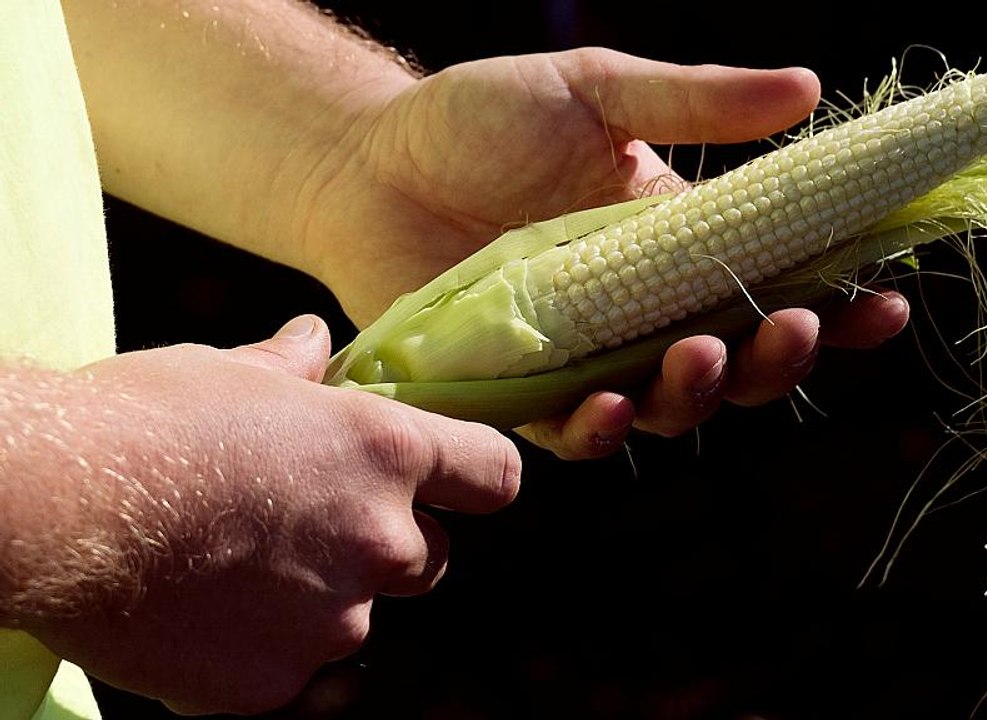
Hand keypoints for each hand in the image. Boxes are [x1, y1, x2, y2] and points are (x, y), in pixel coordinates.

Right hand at [19, 316, 518, 714]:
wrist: (50, 508)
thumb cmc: (142, 424)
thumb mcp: (230, 374)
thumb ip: (294, 370)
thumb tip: (315, 344)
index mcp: (384, 454)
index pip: (494, 475)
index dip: (478, 478)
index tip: (460, 480)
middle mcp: (378, 542)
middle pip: (432, 558)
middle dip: (389, 544)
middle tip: (312, 524)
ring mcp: (330, 621)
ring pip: (358, 617)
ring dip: (322, 597)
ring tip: (238, 567)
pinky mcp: (272, 684)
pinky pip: (294, 670)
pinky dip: (264, 647)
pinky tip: (206, 612)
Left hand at [297, 47, 908, 457]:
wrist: (364, 160)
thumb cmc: (478, 119)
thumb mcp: (594, 89)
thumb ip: (694, 100)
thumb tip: (808, 89)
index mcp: (677, 245)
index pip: (777, 282)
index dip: (838, 305)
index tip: (888, 302)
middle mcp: (644, 311)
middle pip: (738, 361)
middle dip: (778, 358)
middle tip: (793, 329)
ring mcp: (587, 357)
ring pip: (669, 405)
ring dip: (701, 395)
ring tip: (703, 358)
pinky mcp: (523, 393)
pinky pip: (575, 431)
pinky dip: (601, 429)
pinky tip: (610, 409)